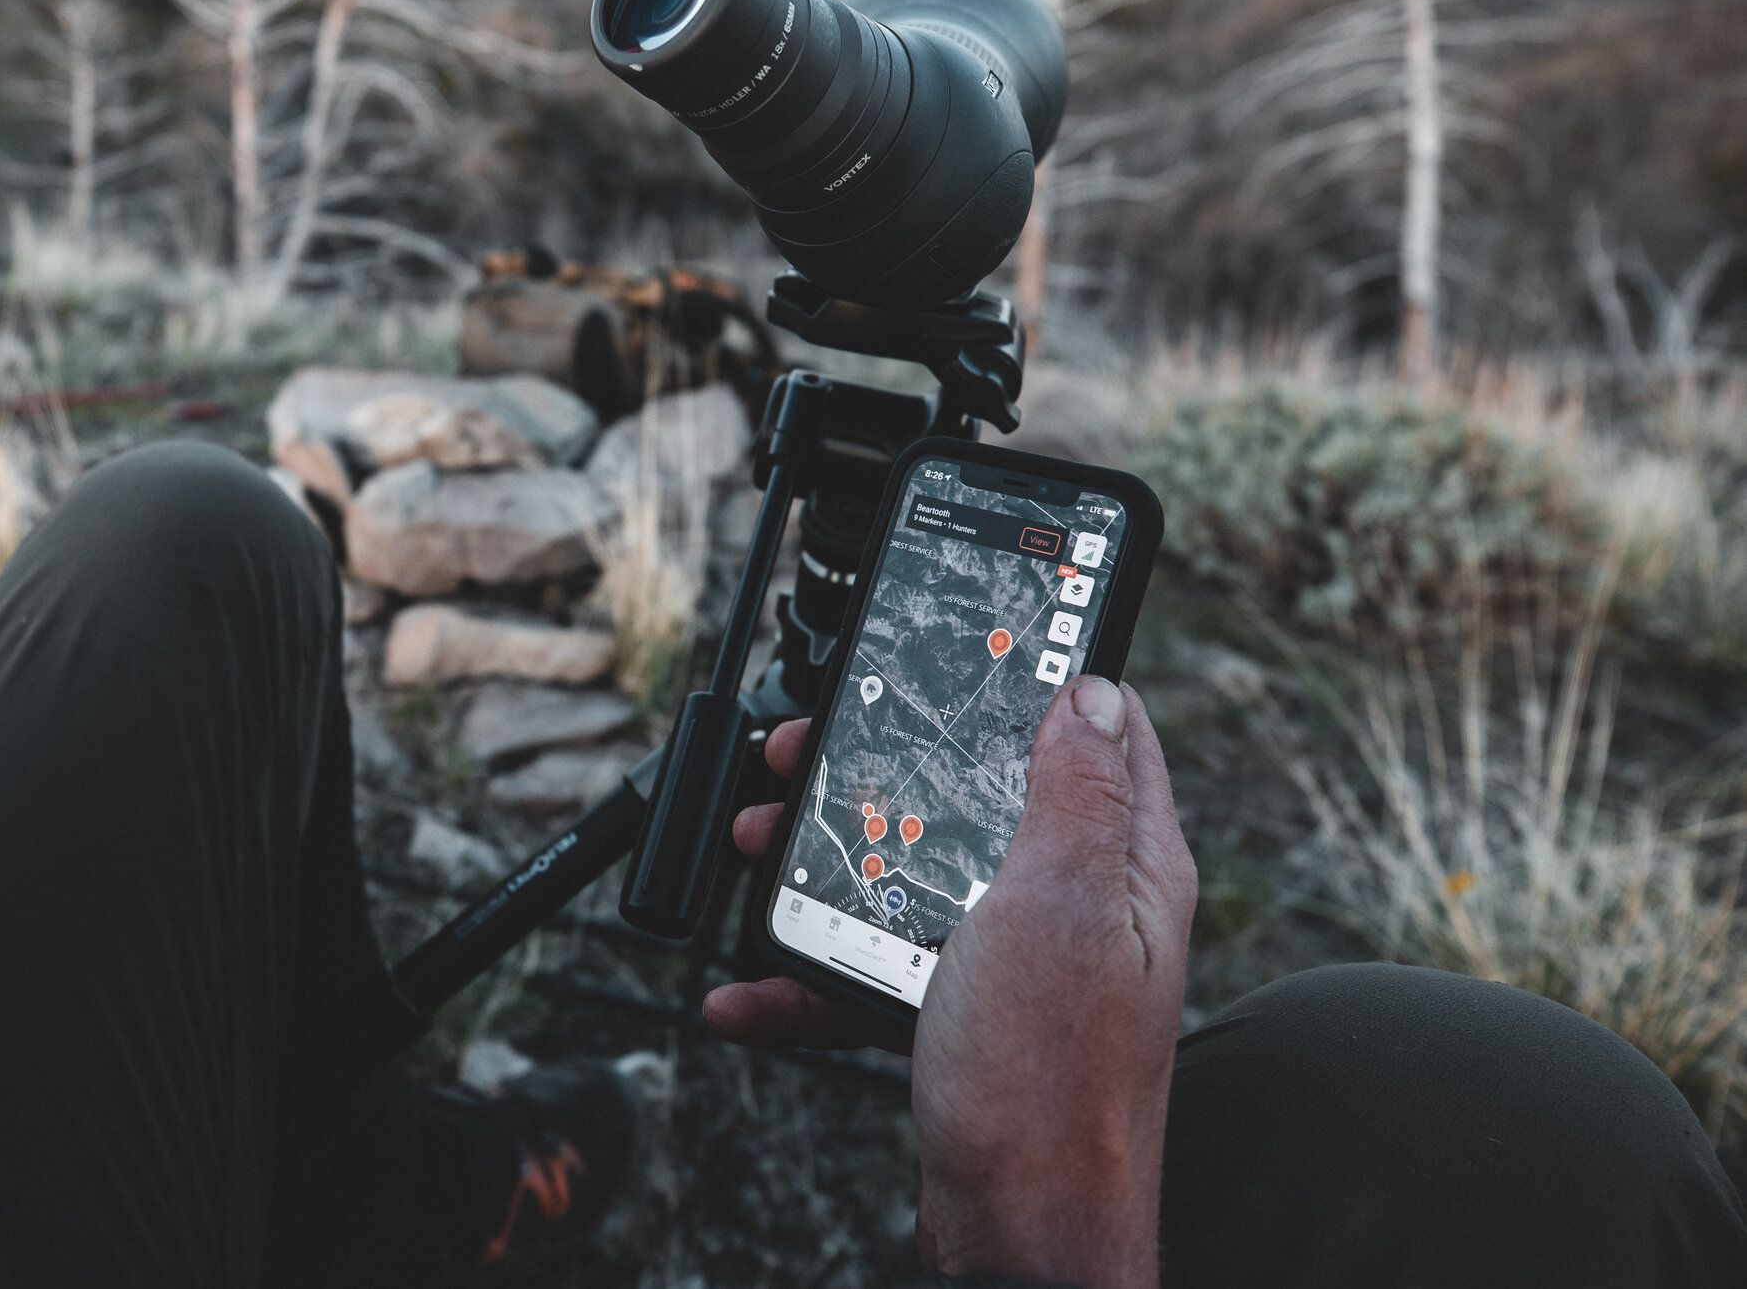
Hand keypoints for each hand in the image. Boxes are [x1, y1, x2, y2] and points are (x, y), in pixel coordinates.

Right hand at [704, 678, 1196, 1288]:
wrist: (1019, 1240)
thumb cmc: (1052, 1084)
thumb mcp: (1063, 908)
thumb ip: (1076, 797)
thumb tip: (1095, 689)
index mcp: (1122, 864)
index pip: (1099, 731)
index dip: (1035, 676)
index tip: (957, 643)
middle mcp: (1077, 906)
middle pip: (975, 795)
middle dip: (882, 768)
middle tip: (805, 752)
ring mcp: (1015, 966)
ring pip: (911, 875)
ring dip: (825, 859)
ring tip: (758, 845)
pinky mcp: (961, 1021)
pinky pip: (872, 972)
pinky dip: (807, 974)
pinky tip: (749, 987)